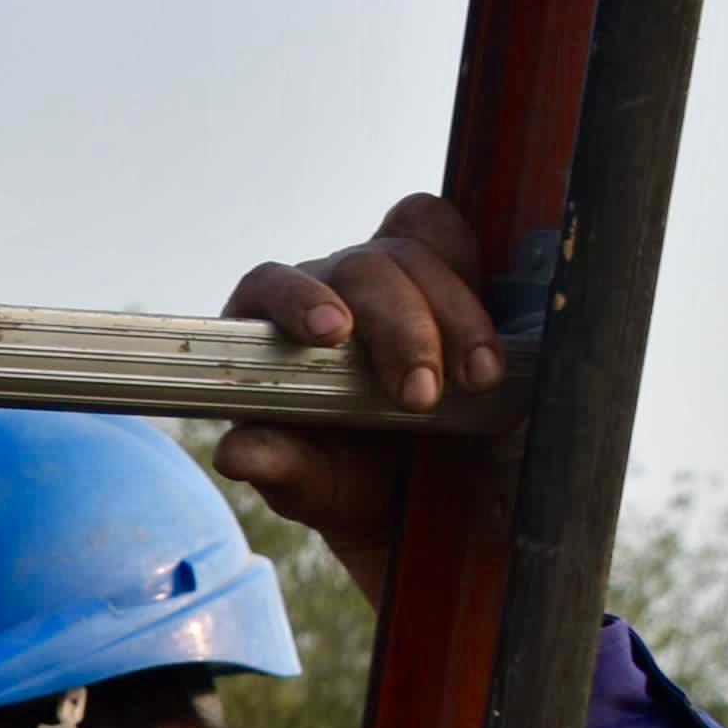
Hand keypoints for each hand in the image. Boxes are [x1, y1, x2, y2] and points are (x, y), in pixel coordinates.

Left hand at [216, 193, 507, 610]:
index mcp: (269, 332)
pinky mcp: (438, 275)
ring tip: (478, 379)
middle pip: (361, 269)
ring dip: (456, 314)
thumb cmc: (342, 478)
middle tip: (423, 395)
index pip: (270, 285)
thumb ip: (276, 464)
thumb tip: (235, 455)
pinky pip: (449, 238)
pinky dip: (473, 267)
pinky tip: (491, 323)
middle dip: (402, 329)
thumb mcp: (310, 485)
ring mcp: (385, 277)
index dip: (300, 299)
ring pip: (415, 253)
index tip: (334, 332)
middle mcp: (325, 290)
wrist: (406, 490)